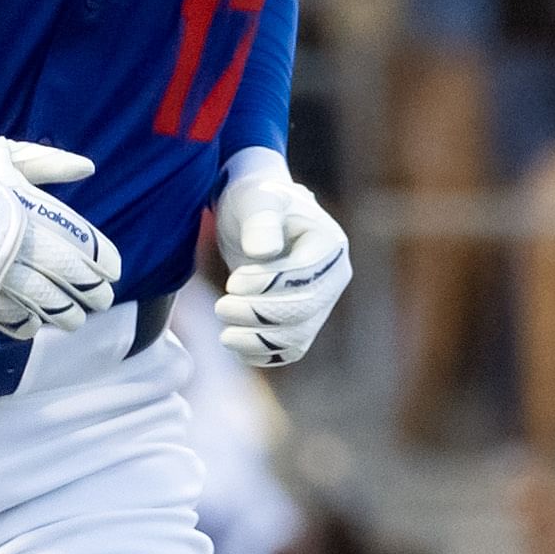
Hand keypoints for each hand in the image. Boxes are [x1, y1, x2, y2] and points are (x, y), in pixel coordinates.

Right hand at [0, 108, 118, 335]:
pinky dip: (27, 325)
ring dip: (64, 314)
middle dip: (91, 291)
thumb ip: (46, 162)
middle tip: (100, 299)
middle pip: (69, 277)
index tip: (111, 269)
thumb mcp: (1, 155)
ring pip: (45, 304)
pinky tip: (34, 323)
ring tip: (73, 317)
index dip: (102, 260)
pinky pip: (9, 319)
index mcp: (30, 210)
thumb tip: (87, 168)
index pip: (80, 242)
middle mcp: (17, 244)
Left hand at [211, 151, 350, 369]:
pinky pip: (288, 351)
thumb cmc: (256, 203)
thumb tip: (263, 252)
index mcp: (330, 245)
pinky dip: (262, 354)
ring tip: (224, 334)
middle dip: (259, 314)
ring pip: (297, 337)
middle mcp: (333, 279)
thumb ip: (261, 220)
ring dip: (258, 341)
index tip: (233, 282)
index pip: (305, 278)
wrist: (254, 218)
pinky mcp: (302, 323)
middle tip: (221, 307)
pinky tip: (235, 344)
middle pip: (304, 311)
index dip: (268, 286)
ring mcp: (320, 304)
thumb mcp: (257, 200)